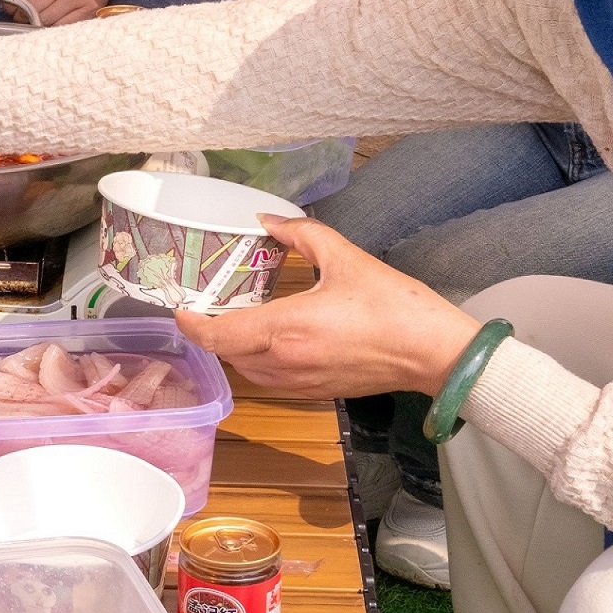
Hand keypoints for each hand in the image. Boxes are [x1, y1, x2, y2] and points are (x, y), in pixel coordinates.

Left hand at [0, 0, 111, 26]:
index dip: (11, 7)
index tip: (12, 12)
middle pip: (32, 8)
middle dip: (24, 19)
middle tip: (25, 22)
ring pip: (47, 19)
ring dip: (38, 27)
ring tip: (38, 25)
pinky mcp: (87, 10)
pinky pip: (63, 27)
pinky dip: (53, 31)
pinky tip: (51, 28)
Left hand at [178, 215, 482, 399]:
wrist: (431, 351)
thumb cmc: (393, 305)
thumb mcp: (344, 257)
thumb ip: (300, 235)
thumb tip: (269, 220)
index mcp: (285, 329)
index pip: (218, 335)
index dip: (191, 324)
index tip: (181, 307)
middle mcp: (285, 362)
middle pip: (227, 353)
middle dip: (214, 331)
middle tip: (211, 303)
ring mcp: (300, 383)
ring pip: (247, 370)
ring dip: (236, 348)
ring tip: (239, 318)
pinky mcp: (316, 392)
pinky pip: (271, 380)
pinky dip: (259, 361)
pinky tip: (272, 338)